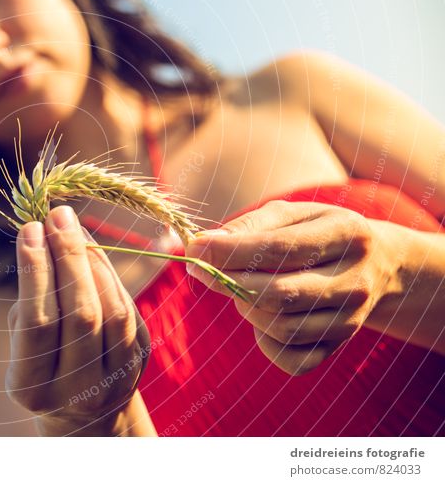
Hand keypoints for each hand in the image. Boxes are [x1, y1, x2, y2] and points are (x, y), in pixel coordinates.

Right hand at [7, 205, 153, 434]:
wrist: (81, 411)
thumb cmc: (40, 359)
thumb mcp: (21, 341)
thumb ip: (30, 298)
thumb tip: (45, 235)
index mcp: (31, 388)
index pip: (37, 323)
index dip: (35, 272)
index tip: (31, 228)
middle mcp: (75, 391)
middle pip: (80, 316)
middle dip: (68, 257)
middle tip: (57, 216)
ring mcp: (113, 381)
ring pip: (112, 312)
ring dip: (92, 262)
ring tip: (73, 228)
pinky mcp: (138, 364)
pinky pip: (128, 312)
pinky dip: (110, 277)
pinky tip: (92, 252)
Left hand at [184, 200, 401, 375]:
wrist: (376, 265)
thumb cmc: (318, 232)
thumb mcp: (292, 213)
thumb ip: (250, 225)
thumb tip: (205, 245)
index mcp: (347, 235)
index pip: (280, 248)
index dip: (231, 252)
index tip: (195, 249)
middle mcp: (355, 281)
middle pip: (280, 294)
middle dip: (229, 283)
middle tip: (202, 270)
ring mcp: (351, 320)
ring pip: (281, 327)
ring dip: (246, 308)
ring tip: (241, 288)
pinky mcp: (337, 347)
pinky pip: (290, 359)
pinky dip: (264, 341)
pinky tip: (261, 316)